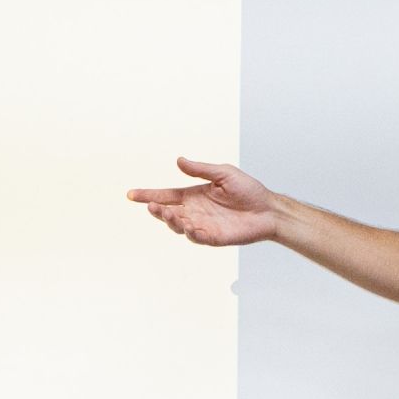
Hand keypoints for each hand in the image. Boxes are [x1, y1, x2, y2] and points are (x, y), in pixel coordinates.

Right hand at [127, 157, 278, 246]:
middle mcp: (194, 211)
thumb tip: (179, 160)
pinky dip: (191, 233)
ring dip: (171, 221)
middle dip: (157, 210)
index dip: (148, 195)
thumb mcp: (223, 174)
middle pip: (168, 212)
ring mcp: (203, 226)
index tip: (131, 194)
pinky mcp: (214, 238)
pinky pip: (197, 237)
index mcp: (193, 196)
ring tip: (168, 214)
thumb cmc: (248, 190)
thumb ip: (201, 170)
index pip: (166, 195)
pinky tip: (190, 226)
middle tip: (152, 205)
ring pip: (179, 226)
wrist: (268, 209)